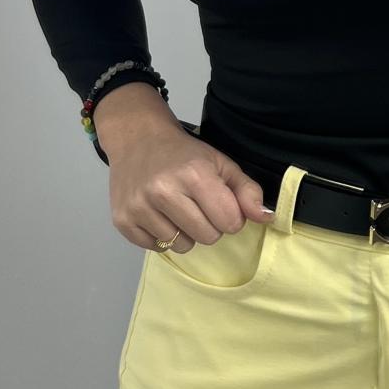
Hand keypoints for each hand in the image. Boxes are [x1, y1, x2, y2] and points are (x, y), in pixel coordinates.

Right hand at [108, 122, 275, 254]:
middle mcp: (164, 191)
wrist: (137, 140)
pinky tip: (159, 214)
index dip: (231, 216)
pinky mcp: (122, 220)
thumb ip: (247, 190)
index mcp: (194, 174)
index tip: (221, 203)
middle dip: (210, 225)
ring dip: (185, 232)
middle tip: (198, 205)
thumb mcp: (221, 163)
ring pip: (182, 247)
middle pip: (207, 237)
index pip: (229, 221)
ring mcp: (140, 207)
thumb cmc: (183, 154)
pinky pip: (157, 248)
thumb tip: (266, 217)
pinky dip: (162, 236)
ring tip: (177, 209)